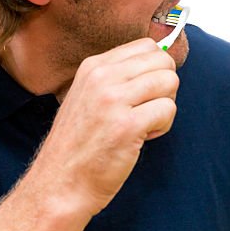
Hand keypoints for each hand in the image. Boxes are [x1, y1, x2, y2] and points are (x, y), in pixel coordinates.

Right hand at [32, 38, 178, 217]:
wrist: (60, 184)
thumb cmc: (78, 146)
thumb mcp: (86, 97)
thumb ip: (116, 78)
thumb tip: (156, 62)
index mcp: (93, 67)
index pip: (146, 46)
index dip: (155, 70)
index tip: (143, 93)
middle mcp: (102, 77)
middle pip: (162, 61)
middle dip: (164, 87)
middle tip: (147, 110)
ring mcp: (114, 100)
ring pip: (169, 82)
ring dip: (165, 106)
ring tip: (144, 125)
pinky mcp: (127, 126)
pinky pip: (168, 110)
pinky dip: (163, 126)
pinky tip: (142, 138)